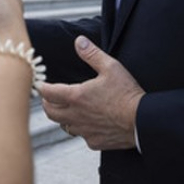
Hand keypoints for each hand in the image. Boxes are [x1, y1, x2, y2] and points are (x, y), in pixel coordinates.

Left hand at [39, 36, 144, 150]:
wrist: (142, 121)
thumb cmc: (127, 94)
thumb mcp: (110, 67)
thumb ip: (92, 54)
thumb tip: (79, 41)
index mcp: (76, 96)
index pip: (48, 93)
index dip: (41, 87)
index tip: (40, 84)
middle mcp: (76, 116)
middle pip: (50, 112)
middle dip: (47, 103)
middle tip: (49, 97)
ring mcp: (84, 130)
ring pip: (64, 125)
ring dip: (63, 117)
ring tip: (67, 109)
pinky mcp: (94, 142)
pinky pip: (81, 136)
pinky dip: (81, 129)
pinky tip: (88, 123)